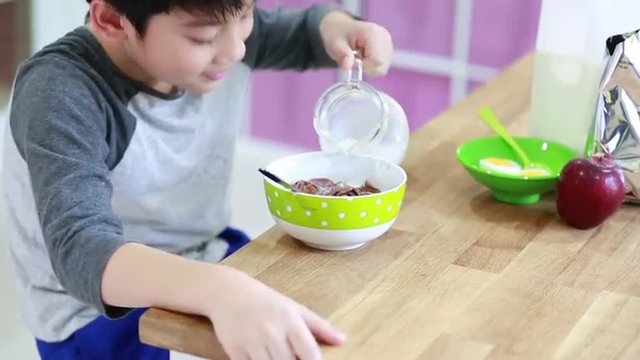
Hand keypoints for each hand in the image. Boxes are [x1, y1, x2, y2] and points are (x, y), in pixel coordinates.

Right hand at [206, 265, 345, 359]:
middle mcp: (271, 331)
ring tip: (276, 356)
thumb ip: (319, 326)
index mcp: (290, 320)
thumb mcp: (294, 307)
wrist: (227, 292)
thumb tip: (342, 340)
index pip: (310, 353)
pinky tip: (261, 357)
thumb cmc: (265, 301)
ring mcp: (251, 342)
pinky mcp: (234, 351)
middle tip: (292, 357)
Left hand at [319, 11, 392, 76]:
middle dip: (368, 67)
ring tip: (359, 55)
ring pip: (383, 67)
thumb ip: (342, 54)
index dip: (366, 66)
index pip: (378, 61)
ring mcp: (387, 42)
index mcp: (372, 33)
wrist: (340, 26)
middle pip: (382, 65)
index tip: (355, 60)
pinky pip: (383, 65)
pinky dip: (372, 65)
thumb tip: (348, 65)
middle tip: (356, 58)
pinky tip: (365, 55)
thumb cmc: (337, 34)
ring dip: (370, 66)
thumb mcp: (334, 44)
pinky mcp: (388, 47)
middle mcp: (384, 36)